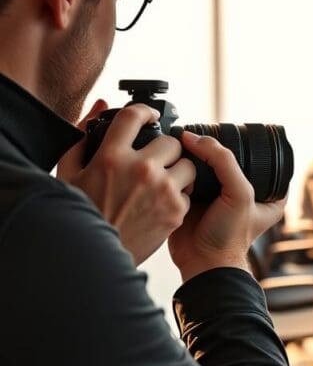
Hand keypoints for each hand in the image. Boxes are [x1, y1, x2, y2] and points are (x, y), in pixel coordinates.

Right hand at [58, 102, 195, 265]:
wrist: (94, 258)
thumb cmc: (80, 214)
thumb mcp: (69, 173)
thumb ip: (83, 136)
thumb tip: (100, 107)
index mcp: (111, 156)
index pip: (134, 116)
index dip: (145, 111)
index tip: (151, 116)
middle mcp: (140, 169)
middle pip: (171, 141)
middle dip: (165, 150)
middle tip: (157, 161)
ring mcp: (162, 190)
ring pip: (187, 164)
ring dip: (178, 170)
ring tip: (164, 181)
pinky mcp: (175, 210)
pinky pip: (188, 191)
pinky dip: (179, 195)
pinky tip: (162, 203)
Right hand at [168, 132, 286, 282]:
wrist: (201, 262)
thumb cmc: (229, 237)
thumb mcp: (239, 193)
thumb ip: (223, 162)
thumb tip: (196, 138)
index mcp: (268, 188)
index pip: (258, 153)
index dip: (243, 142)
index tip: (228, 134)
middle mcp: (244, 188)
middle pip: (228, 156)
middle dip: (212, 148)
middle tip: (197, 139)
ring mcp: (219, 192)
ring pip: (207, 162)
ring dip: (195, 156)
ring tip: (184, 150)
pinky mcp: (197, 196)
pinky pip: (189, 173)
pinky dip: (182, 167)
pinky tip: (176, 161)